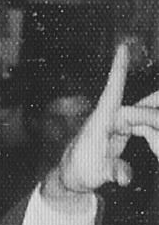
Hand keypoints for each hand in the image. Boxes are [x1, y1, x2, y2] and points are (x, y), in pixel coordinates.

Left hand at [42, 42, 158, 205]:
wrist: (73, 175)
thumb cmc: (79, 170)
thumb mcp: (95, 174)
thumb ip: (112, 173)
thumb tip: (125, 178)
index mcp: (100, 121)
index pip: (113, 91)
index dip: (118, 69)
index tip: (122, 46)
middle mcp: (110, 117)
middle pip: (139, 106)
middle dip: (154, 107)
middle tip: (136, 118)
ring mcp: (118, 121)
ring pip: (143, 112)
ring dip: (155, 110)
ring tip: (142, 120)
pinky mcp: (124, 128)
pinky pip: (143, 120)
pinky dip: (154, 118)